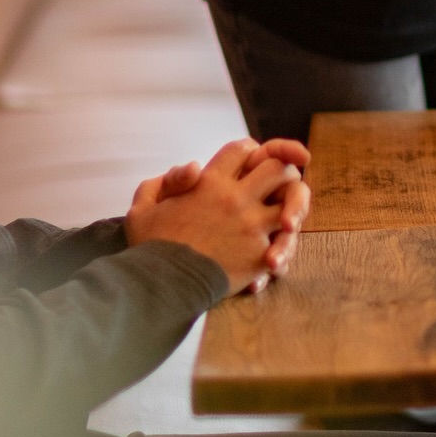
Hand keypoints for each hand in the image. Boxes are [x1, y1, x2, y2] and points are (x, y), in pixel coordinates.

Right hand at [126, 139, 311, 294]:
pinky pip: (284, 244)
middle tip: (278, 186)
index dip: (249, 151)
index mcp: (209, 183)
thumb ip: (166, 181)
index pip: (243, 149)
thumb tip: (193, 168)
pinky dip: (282, 250)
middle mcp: (236, 199)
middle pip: (279, 168)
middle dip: (282, 172)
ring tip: (283, 221)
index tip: (251, 163)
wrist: (160, 288)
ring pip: (292, 202)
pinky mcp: (259, 254)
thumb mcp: (144, 207)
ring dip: (291, 210)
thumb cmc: (150, 247)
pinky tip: (273, 259)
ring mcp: (252, 225)